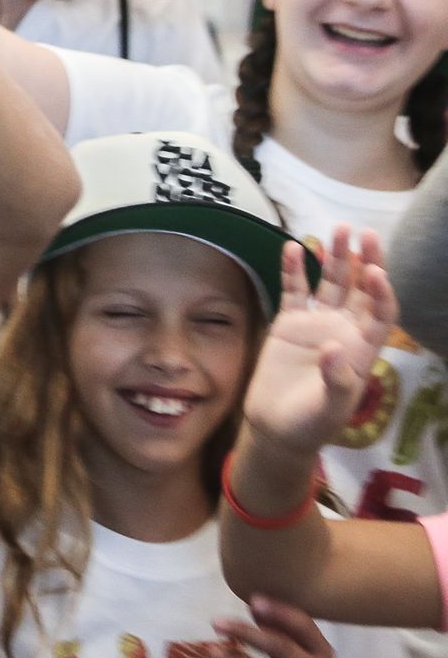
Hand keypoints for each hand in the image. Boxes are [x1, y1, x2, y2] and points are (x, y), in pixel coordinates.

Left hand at [208, 595, 333, 657]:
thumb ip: (280, 628)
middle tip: (217, 621)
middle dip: (249, 634)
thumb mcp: (300, 647)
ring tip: (213, 650)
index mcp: (321, 650)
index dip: (280, 612)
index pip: (303, 625)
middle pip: (282, 648)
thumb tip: (252, 604)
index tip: (254, 599)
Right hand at [243, 226, 397, 455]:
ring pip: (330, 283)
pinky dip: (292, 269)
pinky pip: (293, 290)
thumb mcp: (328, 410)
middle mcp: (343, 330)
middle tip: (363, 232)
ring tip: (337, 229)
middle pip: (360, 289)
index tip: (375, 271)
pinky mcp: (288, 322)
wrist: (275, 428)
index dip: (381, 291)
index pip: (381, 313)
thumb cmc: (310, 424)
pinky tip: (292, 246)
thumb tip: (333, 348)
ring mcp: (316, 324)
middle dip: (364, 261)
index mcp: (362, 350)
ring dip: (334, 257)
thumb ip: (336, 380)